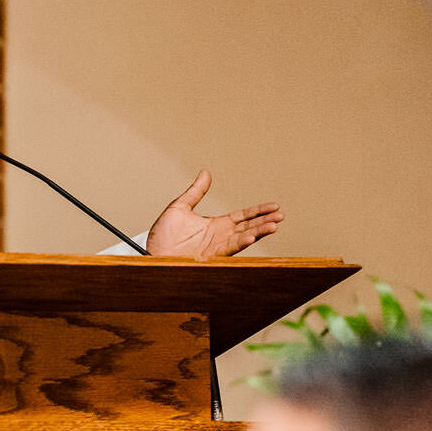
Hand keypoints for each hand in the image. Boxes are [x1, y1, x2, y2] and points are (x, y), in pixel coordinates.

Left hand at [146, 170, 283, 258]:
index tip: (275, 206)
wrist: (150, 252)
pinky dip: (240, 243)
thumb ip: (195, 192)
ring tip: (274, 225)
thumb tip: (205, 173)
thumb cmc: (163, 235)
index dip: (259, 211)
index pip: (243, 216)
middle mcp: (220, 237)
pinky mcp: (209, 257)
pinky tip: (251, 236)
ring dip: (258, 232)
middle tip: (281, 216)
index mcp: (216, 225)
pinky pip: (228, 249)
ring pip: (242, 238)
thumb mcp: (180, 207)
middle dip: (265, 222)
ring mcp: (216, 248)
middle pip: (248, 227)